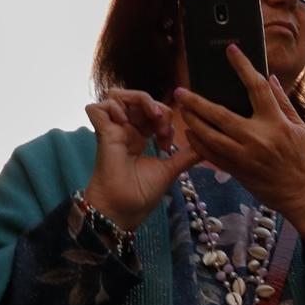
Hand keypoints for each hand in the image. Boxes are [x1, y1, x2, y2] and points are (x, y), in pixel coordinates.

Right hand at [81, 89, 199, 231]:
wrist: (125, 209)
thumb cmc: (143, 193)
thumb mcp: (171, 169)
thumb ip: (188, 156)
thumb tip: (208, 146)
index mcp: (139, 136)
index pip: (150, 110)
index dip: (164, 117)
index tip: (169, 141)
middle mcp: (125, 130)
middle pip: (135, 98)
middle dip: (154, 105)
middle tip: (163, 126)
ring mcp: (112, 131)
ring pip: (115, 96)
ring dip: (136, 99)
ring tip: (150, 117)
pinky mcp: (102, 134)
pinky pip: (96, 108)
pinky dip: (111, 107)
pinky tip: (126, 122)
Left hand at [174, 47, 304, 250]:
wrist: (302, 193)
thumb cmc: (304, 158)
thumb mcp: (300, 128)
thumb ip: (282, 102)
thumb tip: (268, 77)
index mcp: (275, 123)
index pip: (256, 87)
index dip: (243, 66)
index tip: (231, 50)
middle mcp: (257, 138)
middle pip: (219, 114)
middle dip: (196, 101)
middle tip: (180, 91)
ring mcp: (244, 156)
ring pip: (209, 136)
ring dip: (192, 121)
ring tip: (182, 110)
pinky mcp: (237, 171)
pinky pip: (210, 155)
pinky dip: (198, 143)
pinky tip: (190, 133)